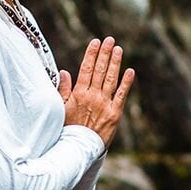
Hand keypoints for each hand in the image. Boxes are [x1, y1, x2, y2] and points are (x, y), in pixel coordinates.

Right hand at [58, 35, 133, 150]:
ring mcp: (105, 104)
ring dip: (115, 63)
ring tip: (118, 49)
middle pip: (100, 70)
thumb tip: (64, 72)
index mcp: (79, 94)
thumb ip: (63, 89)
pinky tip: (130, 71)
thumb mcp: (60, 109)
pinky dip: (126, 82)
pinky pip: (122, 94)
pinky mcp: (115, 113)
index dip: (92, 54)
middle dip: (105, 53)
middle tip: (110, 40)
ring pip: (111, 79)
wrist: (78, 149)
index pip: (86, 69)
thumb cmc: (67, 128)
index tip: (96, 41)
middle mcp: (93, 96)